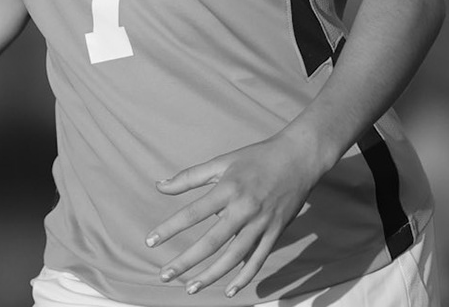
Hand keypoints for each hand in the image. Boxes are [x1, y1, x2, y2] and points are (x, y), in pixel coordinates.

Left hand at [146, 133, 328, 296]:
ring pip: (234, 257)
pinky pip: (258, 260)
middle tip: (164, 275)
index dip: (169, 228)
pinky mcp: (276, 232)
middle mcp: (244, 209)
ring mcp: (262, 223)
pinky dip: (245, 277)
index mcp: (228, 189)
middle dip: (186, 261)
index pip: (192, 213)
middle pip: (211, 242)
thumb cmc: (255, 158)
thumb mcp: (221, 161)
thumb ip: (190, 177)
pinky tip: (229, 290)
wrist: (298, 158)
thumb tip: (159, 186)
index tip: (150, 241)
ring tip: (190, 288)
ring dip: (211, 275)